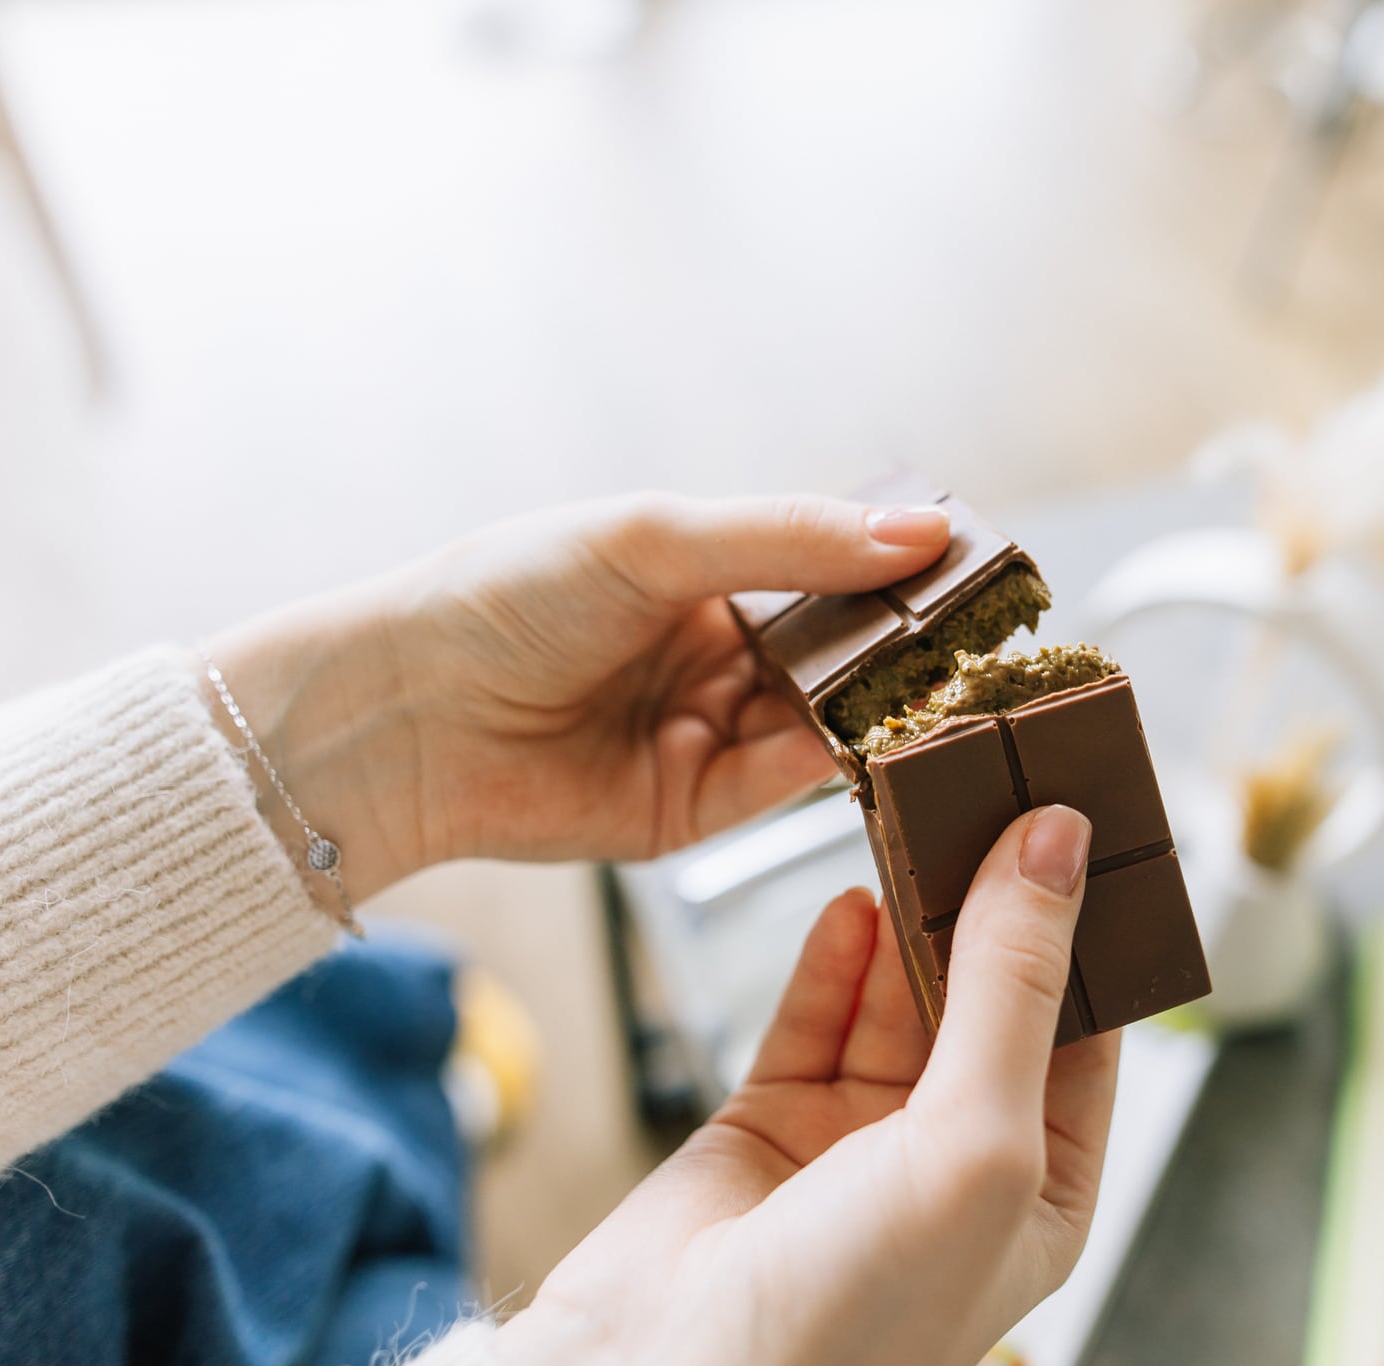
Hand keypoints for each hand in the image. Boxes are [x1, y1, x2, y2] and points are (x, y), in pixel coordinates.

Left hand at [205, 493, 951, 898]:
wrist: (404, 711)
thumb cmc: (506, 597)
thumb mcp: (654, 539)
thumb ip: (788, 539)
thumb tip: (921, 535)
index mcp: (703, 577)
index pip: (826, 570)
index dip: (892, 567)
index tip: (970, 559)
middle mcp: (714, 658)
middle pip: (837, 652)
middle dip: (899, 643)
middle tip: (978, 630)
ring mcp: (706, 736)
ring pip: (822, 720)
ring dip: (875, 704)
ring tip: (939, 681)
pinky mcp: (691, 812)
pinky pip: (781, 784)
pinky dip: (829, 761)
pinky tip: (867, 734)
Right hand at [493, 805, 1118, 1365]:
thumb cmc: (851, 1322)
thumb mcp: (977, 1141)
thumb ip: (1012, 986)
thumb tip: (1057, 847)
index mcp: (1040, 1190)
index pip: (1088, 1028)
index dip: (1088, 923)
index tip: (1084, 816)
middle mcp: (955, 1163)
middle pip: (989, 996)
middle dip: (989, 900)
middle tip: (991, 789)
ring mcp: (859, 1141)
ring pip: (898, 993)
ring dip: (910, 911)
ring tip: (917, 815)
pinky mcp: (768, 1121)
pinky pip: (814, 1014)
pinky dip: (832, 956)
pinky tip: (849, 898)